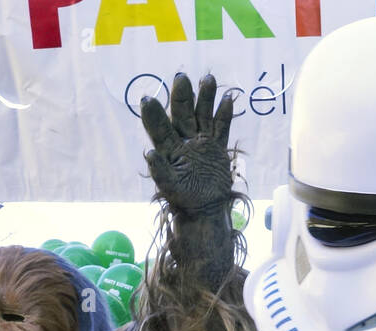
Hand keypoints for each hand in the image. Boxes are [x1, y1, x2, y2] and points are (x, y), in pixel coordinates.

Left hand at [141, 74, 234, 216]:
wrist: (205, 208)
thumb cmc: (184, 200)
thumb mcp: (170, 187)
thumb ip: (160, 171)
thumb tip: (149, 153)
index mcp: (169, 148)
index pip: (160, 128)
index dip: (154, 115)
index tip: (147, 99)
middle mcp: (184, 140)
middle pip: (182, 114)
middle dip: (182, 96)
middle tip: (180, 77)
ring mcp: (202, 141)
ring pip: (203, 114)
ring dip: (205, 97)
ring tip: (208, 78)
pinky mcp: (217, 146)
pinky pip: (222, 127)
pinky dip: (225, 114)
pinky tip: (228, 98)